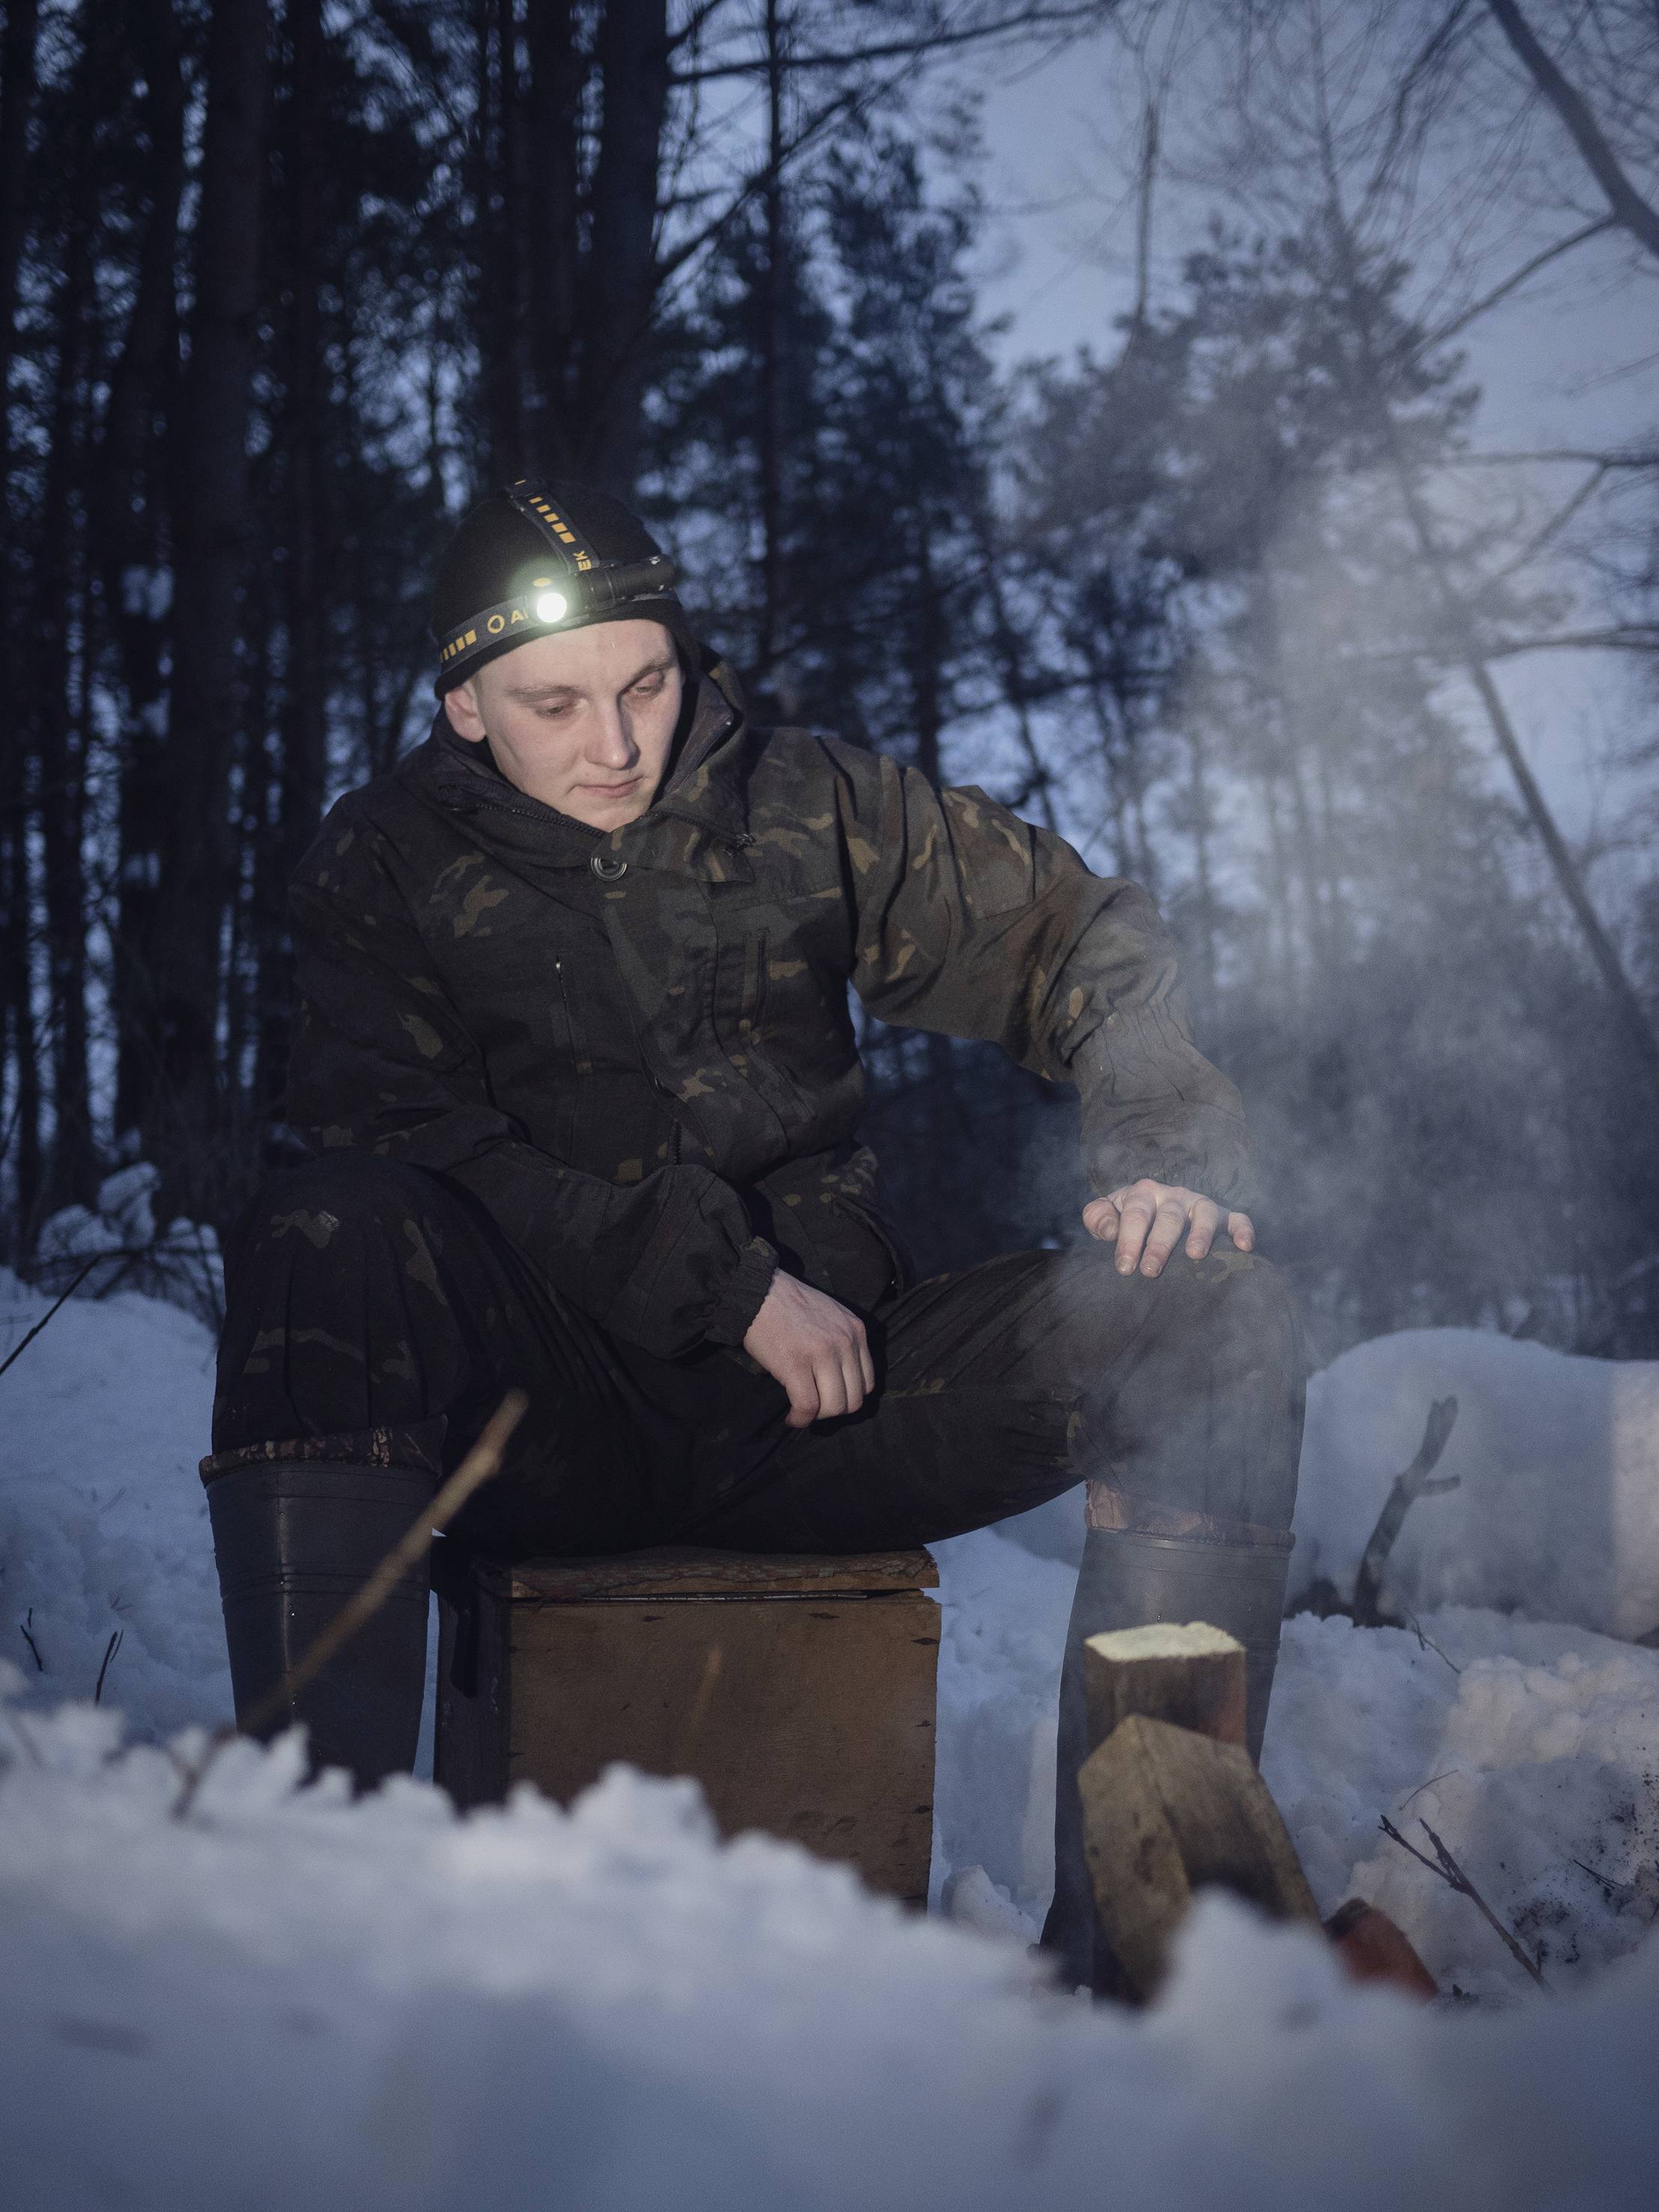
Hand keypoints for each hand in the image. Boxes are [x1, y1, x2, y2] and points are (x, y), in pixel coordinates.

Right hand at [743, 1271, 875, 1428]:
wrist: (757, 1291)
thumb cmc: (788, 1303)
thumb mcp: (830, 1315)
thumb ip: (841, 1341)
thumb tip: (837, 1378)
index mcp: (856, 1330)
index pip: (867, 1382)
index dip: (848, 1397)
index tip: (829, 1399)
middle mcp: (845, 1343)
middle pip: (854, 1399)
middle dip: (832, 1410)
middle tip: (814, 1408)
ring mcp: (822, 1354)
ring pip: (834, 1407)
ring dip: (817, 1417)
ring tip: (802, 1412)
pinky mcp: (796, 1364)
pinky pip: (807, 1406)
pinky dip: (800, 1419)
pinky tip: (791, 1418)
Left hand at [1081, 1179, 1254, 1278]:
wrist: (1154, 1207)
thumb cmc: (1127, 1218)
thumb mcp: (1107, 1212)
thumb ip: (1098, 1217)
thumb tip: (1110, 1230)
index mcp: (1143, 1194)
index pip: (1135, 1214)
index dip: (1128, 1240)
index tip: (1124, 1267)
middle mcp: (1173, 1196)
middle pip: (1169, 1217)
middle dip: (1159, 1244)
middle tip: (1150, 1270)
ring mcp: (1199, 1203)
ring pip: (1204, 1212)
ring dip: (1201, 1232)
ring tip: (1195, 1256)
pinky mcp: (1222, 1215)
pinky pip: (1237, 1218)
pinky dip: (1243, 1229)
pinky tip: (1245, 1247)